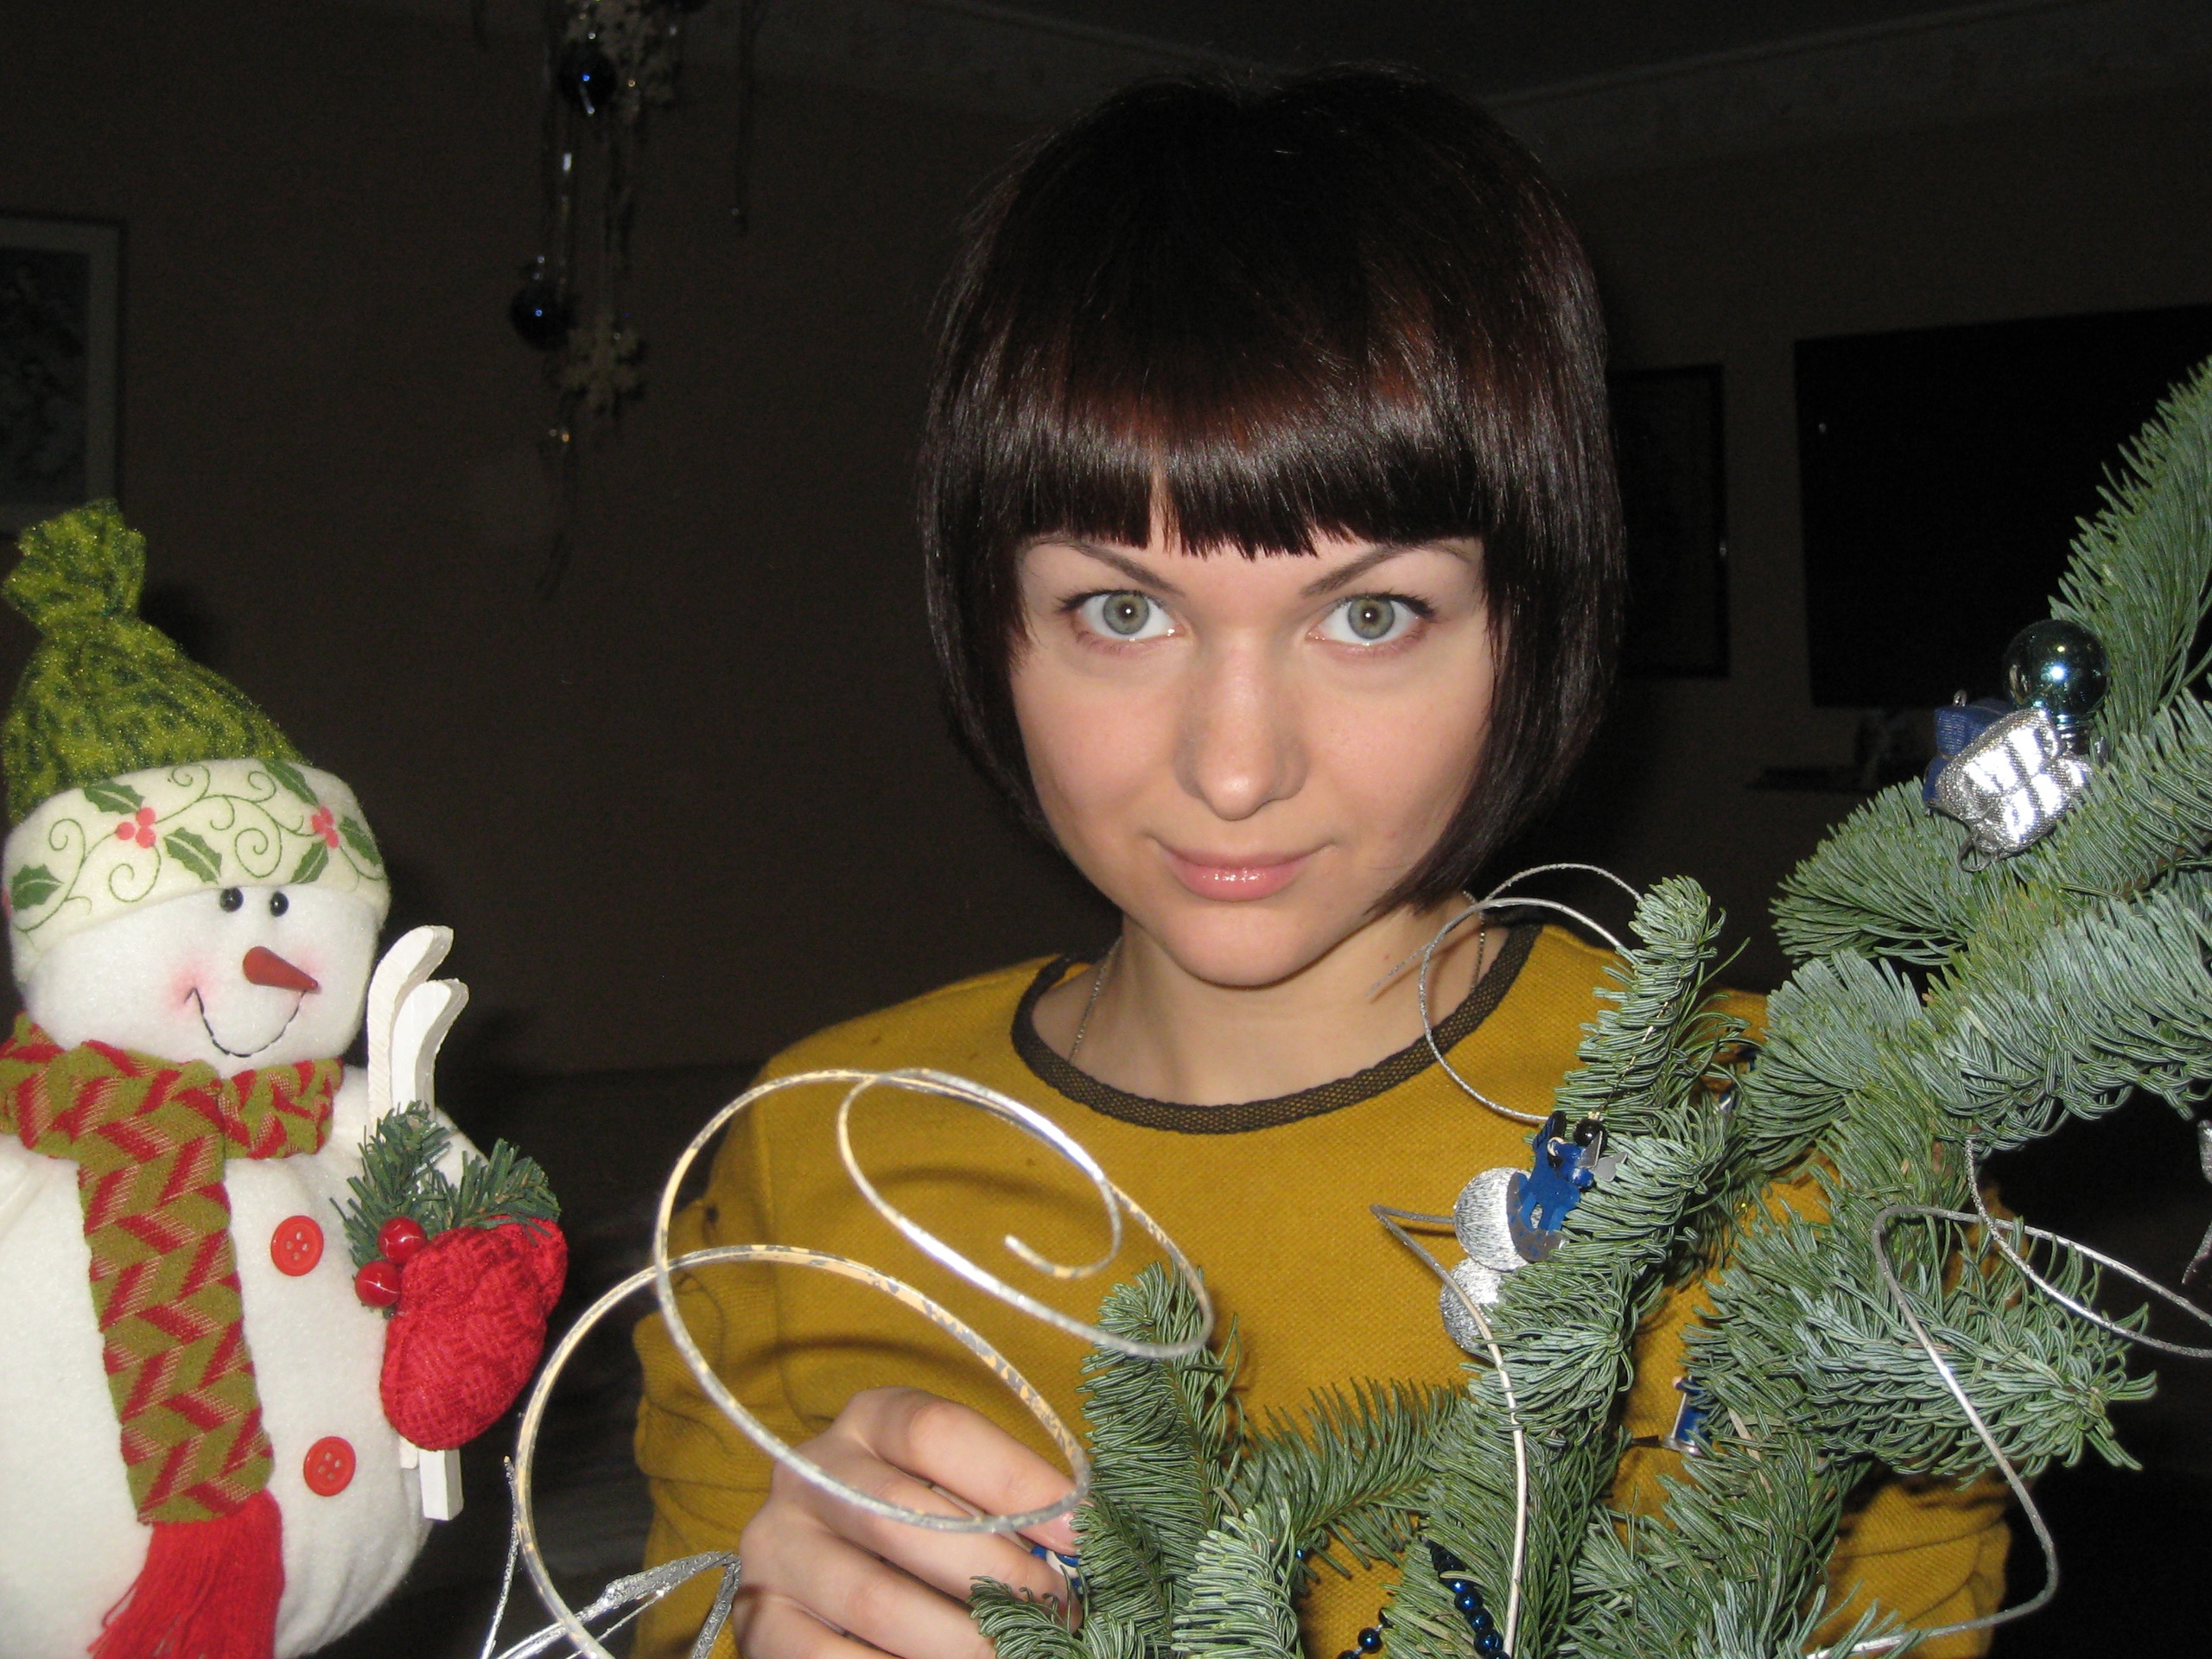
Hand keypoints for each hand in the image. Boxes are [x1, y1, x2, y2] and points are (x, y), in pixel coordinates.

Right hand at [732, 1387, 1079, 1657]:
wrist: (830, 1576)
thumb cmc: (922, 1526)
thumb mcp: (954, 1491)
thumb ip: (1002, 1505)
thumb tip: (1081, 1537)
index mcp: (867, 1421)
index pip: (936, 1430)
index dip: (1014, 1479)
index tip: (1079, 1533)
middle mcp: (809, 1473)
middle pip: (906, 1518)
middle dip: (997, 1573)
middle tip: (1058, 1610)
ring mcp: (776, 1548)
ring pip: (874, 1601)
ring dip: (960, 1640)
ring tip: (1018, 1651)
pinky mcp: (759, 1619)